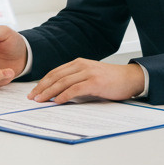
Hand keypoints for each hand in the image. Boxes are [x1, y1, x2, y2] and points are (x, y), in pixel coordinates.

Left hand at [27, 59, 144, 103]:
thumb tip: (58, 94)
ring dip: (49, 92)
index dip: (42, 82)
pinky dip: (64, 95)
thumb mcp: (90, 77)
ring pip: (63, 82)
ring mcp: (88, 72)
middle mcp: (81, 65)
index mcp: (78, 63)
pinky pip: (75, 88)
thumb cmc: (111, 81)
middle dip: (42, 87)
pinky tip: (57, 101)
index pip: (55, 72)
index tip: (34, 91)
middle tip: (32, 98)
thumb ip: (76, 81)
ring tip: (40, 100)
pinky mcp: (95, 82)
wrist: (131, 78)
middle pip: (56, 76)